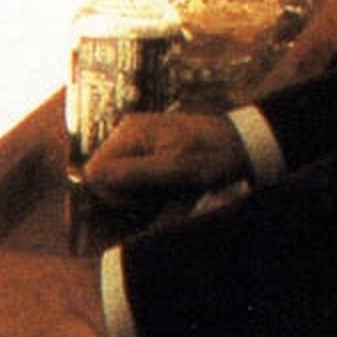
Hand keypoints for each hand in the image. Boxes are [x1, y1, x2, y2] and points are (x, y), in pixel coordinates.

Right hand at [80, 108, 249, 202]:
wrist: (246, 143)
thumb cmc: (214, 155)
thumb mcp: (175, 169)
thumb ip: (132, 173)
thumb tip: (90, 176)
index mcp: (131, 132)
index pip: (95, 169)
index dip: (110, 193)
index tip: (138, 204)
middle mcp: (130, 133)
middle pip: (106, 175)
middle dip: (126, 195)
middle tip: (157, 202)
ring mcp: (140, 141)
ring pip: (121, 179)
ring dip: (140, 195)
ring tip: (169, 196)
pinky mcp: (151, 151)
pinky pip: (137, 177)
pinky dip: (150, 191)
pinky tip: (170, 193)